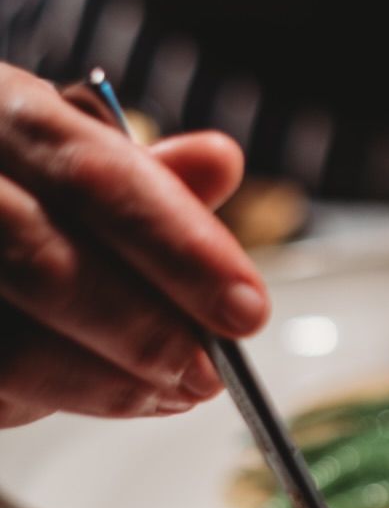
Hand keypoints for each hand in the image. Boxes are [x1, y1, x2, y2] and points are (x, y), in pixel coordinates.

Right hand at [0, 64, 269, 428]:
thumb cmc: (28, 182)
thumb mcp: (82, 151)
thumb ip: (149, 172)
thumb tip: (220, 163)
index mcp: (2, 110)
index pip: (94, 177)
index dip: (179, 249)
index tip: (245, 308)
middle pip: (46, 265)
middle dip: (146, 330)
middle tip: (210, 371)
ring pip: (13, 346)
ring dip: (107, 382)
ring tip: (174, 391)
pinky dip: (60, 397)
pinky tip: (117, 395)